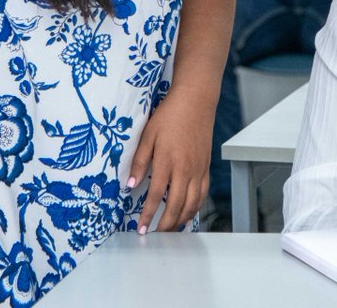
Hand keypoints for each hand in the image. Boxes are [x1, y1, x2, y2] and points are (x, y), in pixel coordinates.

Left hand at [127, 88, 213, 232]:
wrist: (196, 101)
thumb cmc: (170, 115)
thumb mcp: (148, 135)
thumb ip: (139, 160)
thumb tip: (130, 184)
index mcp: (168, 161)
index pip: (155, 195)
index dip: (147, 214)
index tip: (141, 228)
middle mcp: (186, 169)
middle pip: (176, 205)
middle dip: (165, 225)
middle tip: (155, 235)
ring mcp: (199, 169)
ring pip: (192, 203)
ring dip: (181, 220)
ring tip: (170, 230)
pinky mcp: (206, 167)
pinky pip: (203, 194)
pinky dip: (195, 208)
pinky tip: (187, 214)